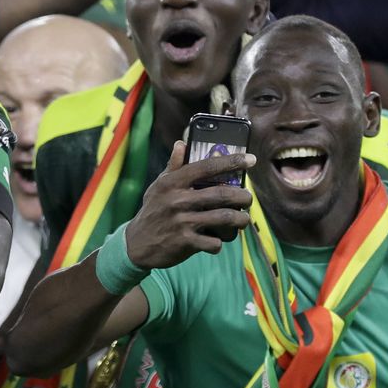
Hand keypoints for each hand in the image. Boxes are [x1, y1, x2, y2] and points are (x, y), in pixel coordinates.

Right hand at [124, 142, 253, 269]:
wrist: (136, 244)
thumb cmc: (153, 211)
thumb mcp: (158, 187)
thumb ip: (173, 167)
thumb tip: (182, 144)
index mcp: (172, 183)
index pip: (206, 167)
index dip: (231, 162)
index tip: (250, 160)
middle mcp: (177, 200)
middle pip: (222, 193)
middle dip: (243, 196)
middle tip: (248, 198)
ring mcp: (181, 221)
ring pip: (224, 218)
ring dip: (240, 220)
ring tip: (243, 219)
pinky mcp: (185, 242)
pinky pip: (214, 242)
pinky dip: (220, 242)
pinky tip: (219, 240)